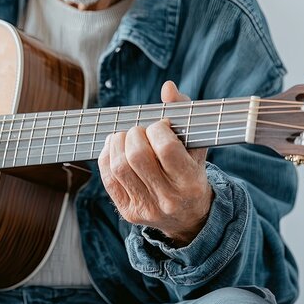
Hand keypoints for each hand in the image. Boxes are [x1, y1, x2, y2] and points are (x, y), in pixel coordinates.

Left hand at [98, 81, 212, 246]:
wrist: (189, 217)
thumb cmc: (191, 172)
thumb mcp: (196, 145)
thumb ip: (183, 112)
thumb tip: (167, 87)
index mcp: (190, 182)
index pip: (166, 148)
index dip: (158, 129)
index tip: (161, 125)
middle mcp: (168, 199)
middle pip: (137, 157)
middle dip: (134, 134)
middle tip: (140, 131)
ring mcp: (146, 208)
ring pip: (119, 167)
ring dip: (118, 143)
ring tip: (126, 137)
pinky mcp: (128, 211)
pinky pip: (108, 179)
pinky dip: (107, 157)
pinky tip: (115, 148)